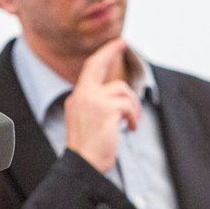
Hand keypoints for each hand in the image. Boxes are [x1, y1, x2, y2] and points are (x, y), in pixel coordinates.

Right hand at [65, 37, 141, 172]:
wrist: (84, 165)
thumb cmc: (89, 151)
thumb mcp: (89, 122)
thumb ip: (98, 105)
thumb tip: (119, 95)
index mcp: (76, 99)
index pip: (89, 70)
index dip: (103, 55)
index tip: (115, 44)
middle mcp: (81, 96)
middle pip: (97, 65)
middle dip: (110, 51)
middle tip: (122, 43)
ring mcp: (92, 101)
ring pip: (121, 90)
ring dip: (132, 105)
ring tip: (132, 121)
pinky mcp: (106, 110)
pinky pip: (127, 105)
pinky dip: (133, 116)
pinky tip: (131, 128)